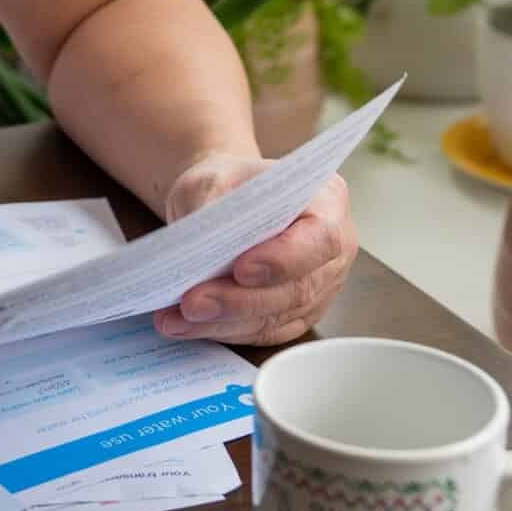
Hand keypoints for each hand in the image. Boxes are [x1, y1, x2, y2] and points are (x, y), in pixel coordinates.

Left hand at [154, 155, 357, 345]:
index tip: (241, 269)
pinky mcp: (295, 314)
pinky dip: (222, 331)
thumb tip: (200, 251)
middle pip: (297, 288)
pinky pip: (262, 331)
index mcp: (327, 201)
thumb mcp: (213, 179)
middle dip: (240, 300)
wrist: (221, 201)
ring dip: (224, 322)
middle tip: (193, 303)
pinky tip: (185, 326)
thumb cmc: (226, 184)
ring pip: (276, 317)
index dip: (283, 260)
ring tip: (179, 318)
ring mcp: (319, 287)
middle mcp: (332, 250)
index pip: (320, 239)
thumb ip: (213, 209)